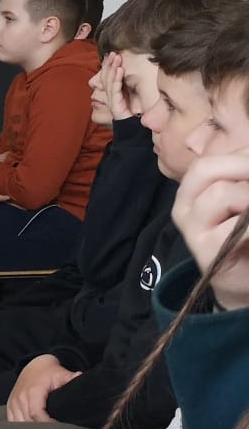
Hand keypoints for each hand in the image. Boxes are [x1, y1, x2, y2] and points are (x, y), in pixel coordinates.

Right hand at [6, 354, 80, 421]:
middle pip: (28, 421)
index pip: (36, 414)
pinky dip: (22, 427)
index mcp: (32, 391)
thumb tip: (80, 377)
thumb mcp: (61, 374)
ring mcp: (13, 402)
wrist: (34, 366)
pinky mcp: (10, 406)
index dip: (47, 424)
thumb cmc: (48, 372)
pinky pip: (13, 421)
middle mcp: (20, 397)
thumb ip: (71, 378)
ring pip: (20, 423)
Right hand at [99, 51, 132, 121]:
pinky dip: (117, 79)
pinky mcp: (115, 106)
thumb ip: (131, 88)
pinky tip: (119, 70)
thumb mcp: (134, 98)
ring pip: (109, 82)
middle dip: (109, 64)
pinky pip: (115, 90)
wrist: (133, 131)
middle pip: (106, 77)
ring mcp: (112, 101)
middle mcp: (111, 96)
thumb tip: (133, 75)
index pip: (108, 77)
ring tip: (116, 58)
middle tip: (113, 53)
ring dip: (112, 68)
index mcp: (114, 94)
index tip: (111, 54)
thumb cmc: (134, 115)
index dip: (108, 66)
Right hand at [173, 152, 248, 309]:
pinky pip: (236, 228)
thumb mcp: (244, 196)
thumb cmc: (248, 234)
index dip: (243, 157)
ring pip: (220, 193)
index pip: (211, 159)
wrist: (248, 278)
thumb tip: (248, 150)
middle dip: (244, 168)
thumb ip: (243, 174)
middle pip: (205, 168)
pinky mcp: (207, 251)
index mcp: (196, 189)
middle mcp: (186, 206)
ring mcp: (192, 229)